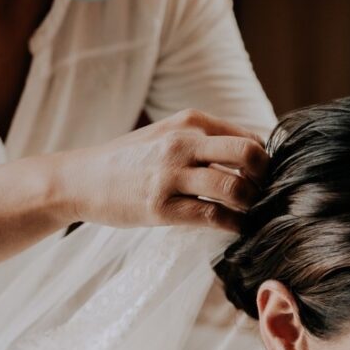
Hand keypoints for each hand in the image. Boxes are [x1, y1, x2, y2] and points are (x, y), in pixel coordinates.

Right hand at [57, 109, 269, 231]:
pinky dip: (232, 225)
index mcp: (190, 122)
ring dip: (250, 205)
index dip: (267, 161)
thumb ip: (205, 140)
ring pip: (233, 187)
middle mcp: (183, 143)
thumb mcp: (167, 135)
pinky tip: (234, 228)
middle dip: (266, 179)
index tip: (268, 180)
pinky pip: (211, 216)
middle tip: (265, 196)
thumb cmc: (130, 161)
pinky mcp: (161, 207)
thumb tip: (254, 154)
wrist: (81, 179)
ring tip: (249, 214)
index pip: (249, 137)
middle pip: (249, 155)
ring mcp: (171, 175)